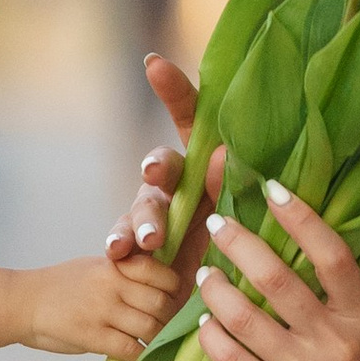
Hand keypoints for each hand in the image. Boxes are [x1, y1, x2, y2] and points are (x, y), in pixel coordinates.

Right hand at [26, 248, 187, 360]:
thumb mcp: (96, 267)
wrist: (23, 301)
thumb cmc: (61, 286)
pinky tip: (139, 358)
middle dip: (170, 321)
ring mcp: (103, 310)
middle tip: (168, 330)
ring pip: (151, 328)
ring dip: (157, 341)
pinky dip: (141, 358)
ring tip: (155, 345)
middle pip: (162, 305)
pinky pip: (131, 350)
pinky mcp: (93, 336)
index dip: (175, 293)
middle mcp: (112, 284)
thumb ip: (126, 275)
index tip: (173, 303)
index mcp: (116, 264)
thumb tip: (162, 292)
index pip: (163, 276)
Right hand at [103, 57, 223, 292]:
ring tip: (150, 239)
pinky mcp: (138, 245)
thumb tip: (221, 154)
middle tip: (154, 172)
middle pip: (163, 163)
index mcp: (205, 163)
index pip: (190, 118)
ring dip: (145, 218)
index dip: (172, 90)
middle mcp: (175, 182)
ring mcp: (153, 212)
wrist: (212, 296)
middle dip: (158, 166)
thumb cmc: (233, 246)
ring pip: (143, 205)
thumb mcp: (242, 214)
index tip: (153, 64)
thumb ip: (230, 185)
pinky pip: (125, 238)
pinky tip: (117, 251)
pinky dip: (121, 243)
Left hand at [192, 186, 359, 360]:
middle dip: (240, 244)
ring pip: (246, 318)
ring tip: (203, 276)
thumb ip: (334, 305)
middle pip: (280, 278)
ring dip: (216, 290)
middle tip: (218, 225)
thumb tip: (291, 253)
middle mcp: (338, 343)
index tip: (272, 188)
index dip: (301, 217)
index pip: (332, 255)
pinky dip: (211, 338)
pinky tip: (202, 326)